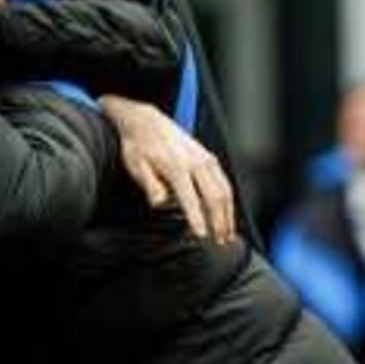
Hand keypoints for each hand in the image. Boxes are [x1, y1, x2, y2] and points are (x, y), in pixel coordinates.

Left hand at [99, 94, 235, 243]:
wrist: (146, 121)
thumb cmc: (138, 146)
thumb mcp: (135, 165)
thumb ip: (150, 185)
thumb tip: (160, 204)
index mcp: (176, 166)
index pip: (191, 198)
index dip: (197, 219)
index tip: (202, 237)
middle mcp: (195, 162)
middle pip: (214, 197)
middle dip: (219, 222)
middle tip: (219, 242)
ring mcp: (205, 158)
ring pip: (225, 190)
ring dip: (228, 214)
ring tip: (227, 234)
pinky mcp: (209, 157)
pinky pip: (225, 182)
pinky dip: (229, 201)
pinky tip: (228, 214)